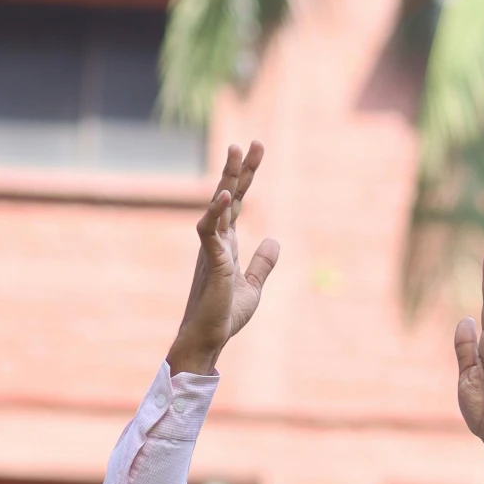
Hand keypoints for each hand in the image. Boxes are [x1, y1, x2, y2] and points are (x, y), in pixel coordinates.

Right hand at [166, 141, 279, 375]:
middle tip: (251, 142)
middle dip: (239, 169)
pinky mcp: (211, 263)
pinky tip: (226, 194)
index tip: (256, 149)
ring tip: (236, 152)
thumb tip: (274, 241)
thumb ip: (262, 263)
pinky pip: (209, 231)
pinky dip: (216, 212)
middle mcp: (217, 241)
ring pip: (217, 206)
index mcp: (226, 243)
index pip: (238, 202)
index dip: (246, 176)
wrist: (208, 340)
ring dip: (227, 178)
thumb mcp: (252, 286)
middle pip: (228, 196)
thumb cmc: (223, 315)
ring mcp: (212, 249)